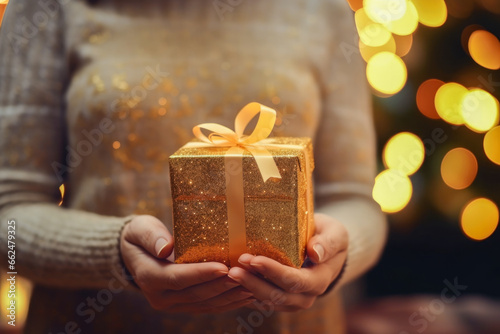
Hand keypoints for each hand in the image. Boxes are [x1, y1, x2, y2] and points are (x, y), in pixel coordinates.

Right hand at [120, 215, 254, 312]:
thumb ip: (151, 236)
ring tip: (252, 286)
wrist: (134, 254)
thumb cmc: (140, 235)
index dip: (202, 274)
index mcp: (149, 276)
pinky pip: (208, 306)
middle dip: (222, 285)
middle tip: (245, 275)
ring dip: (229, 296)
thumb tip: (165, 247)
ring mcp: (172, 304)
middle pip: (196, 293)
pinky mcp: (183, 306)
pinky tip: (246, 295)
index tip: (223, 267)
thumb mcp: (140, 229)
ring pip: (205, 303)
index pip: (179, 278)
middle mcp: (160, 297)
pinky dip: (227, 302)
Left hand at [228, 213, 347, 311]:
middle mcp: (307, 295)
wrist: (325, 249)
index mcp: (320, 279)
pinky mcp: (281, 301)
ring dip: (247, 288)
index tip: (255, 259)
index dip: (274, 272)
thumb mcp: (335, 232)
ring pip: (268, 301)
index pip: (295, 280)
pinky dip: (247, 293)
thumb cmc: (328, 235)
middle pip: (278, 295)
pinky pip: (262, 302)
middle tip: (234, 268)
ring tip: (230, 273)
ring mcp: (293, 301)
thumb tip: (315, 252)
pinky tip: (232, 282)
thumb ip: (328, 242)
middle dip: (254, 282)